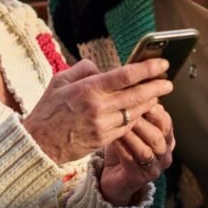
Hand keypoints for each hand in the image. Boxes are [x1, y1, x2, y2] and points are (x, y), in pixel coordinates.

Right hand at [22, 58, 172, 164]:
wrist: (39, 143)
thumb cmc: (48, 109)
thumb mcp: (60, 80)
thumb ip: (84, 69)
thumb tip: (103, 69)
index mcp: (88, 89)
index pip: (125, 76)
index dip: (147, 69)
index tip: (162, 64)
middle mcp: (98, 107)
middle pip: (137, 95)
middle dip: (157, 87)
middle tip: (168, 81)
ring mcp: (102, 125)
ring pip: (135, 112)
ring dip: (150, 102)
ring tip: (158, 94)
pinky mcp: (104, 139)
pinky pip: (127, 126)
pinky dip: (137, 117)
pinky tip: (142, 110)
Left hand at [99, 104, 174, 205]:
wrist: (115, 178)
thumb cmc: (124, 147)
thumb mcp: (133, 126)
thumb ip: (136, 110)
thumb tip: (134, 83)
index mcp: (167, 138)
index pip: (166, 121)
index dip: (154, 109)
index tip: (140, 96)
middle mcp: (164, 154)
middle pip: (158, 135)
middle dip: (143, 120)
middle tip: (127, 107)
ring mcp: (154, 168)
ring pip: (146, 148)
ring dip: (132, 134)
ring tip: (118, 121)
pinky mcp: (139, 178)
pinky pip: (130, 159)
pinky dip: (121, 146)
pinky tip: (111, 136)